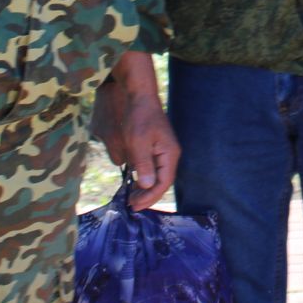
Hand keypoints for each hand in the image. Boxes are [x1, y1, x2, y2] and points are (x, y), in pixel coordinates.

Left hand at [98, 51, 179, 209]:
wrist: (140, 97)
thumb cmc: (139, 118)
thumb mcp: (138, 142)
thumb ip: (143, 164)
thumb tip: (146, 185)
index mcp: (169, 154)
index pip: (163, 183)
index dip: (150, 197)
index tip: (135, 205)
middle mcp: (171, 154)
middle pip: (162, 182)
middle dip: (147, 196)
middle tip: (131, 205)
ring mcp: (165, 151)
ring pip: (158, 176)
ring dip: (145, 189)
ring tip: (132, 197)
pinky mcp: (158, 148)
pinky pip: (154, 168)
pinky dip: (145, 178)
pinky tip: (134, 182)